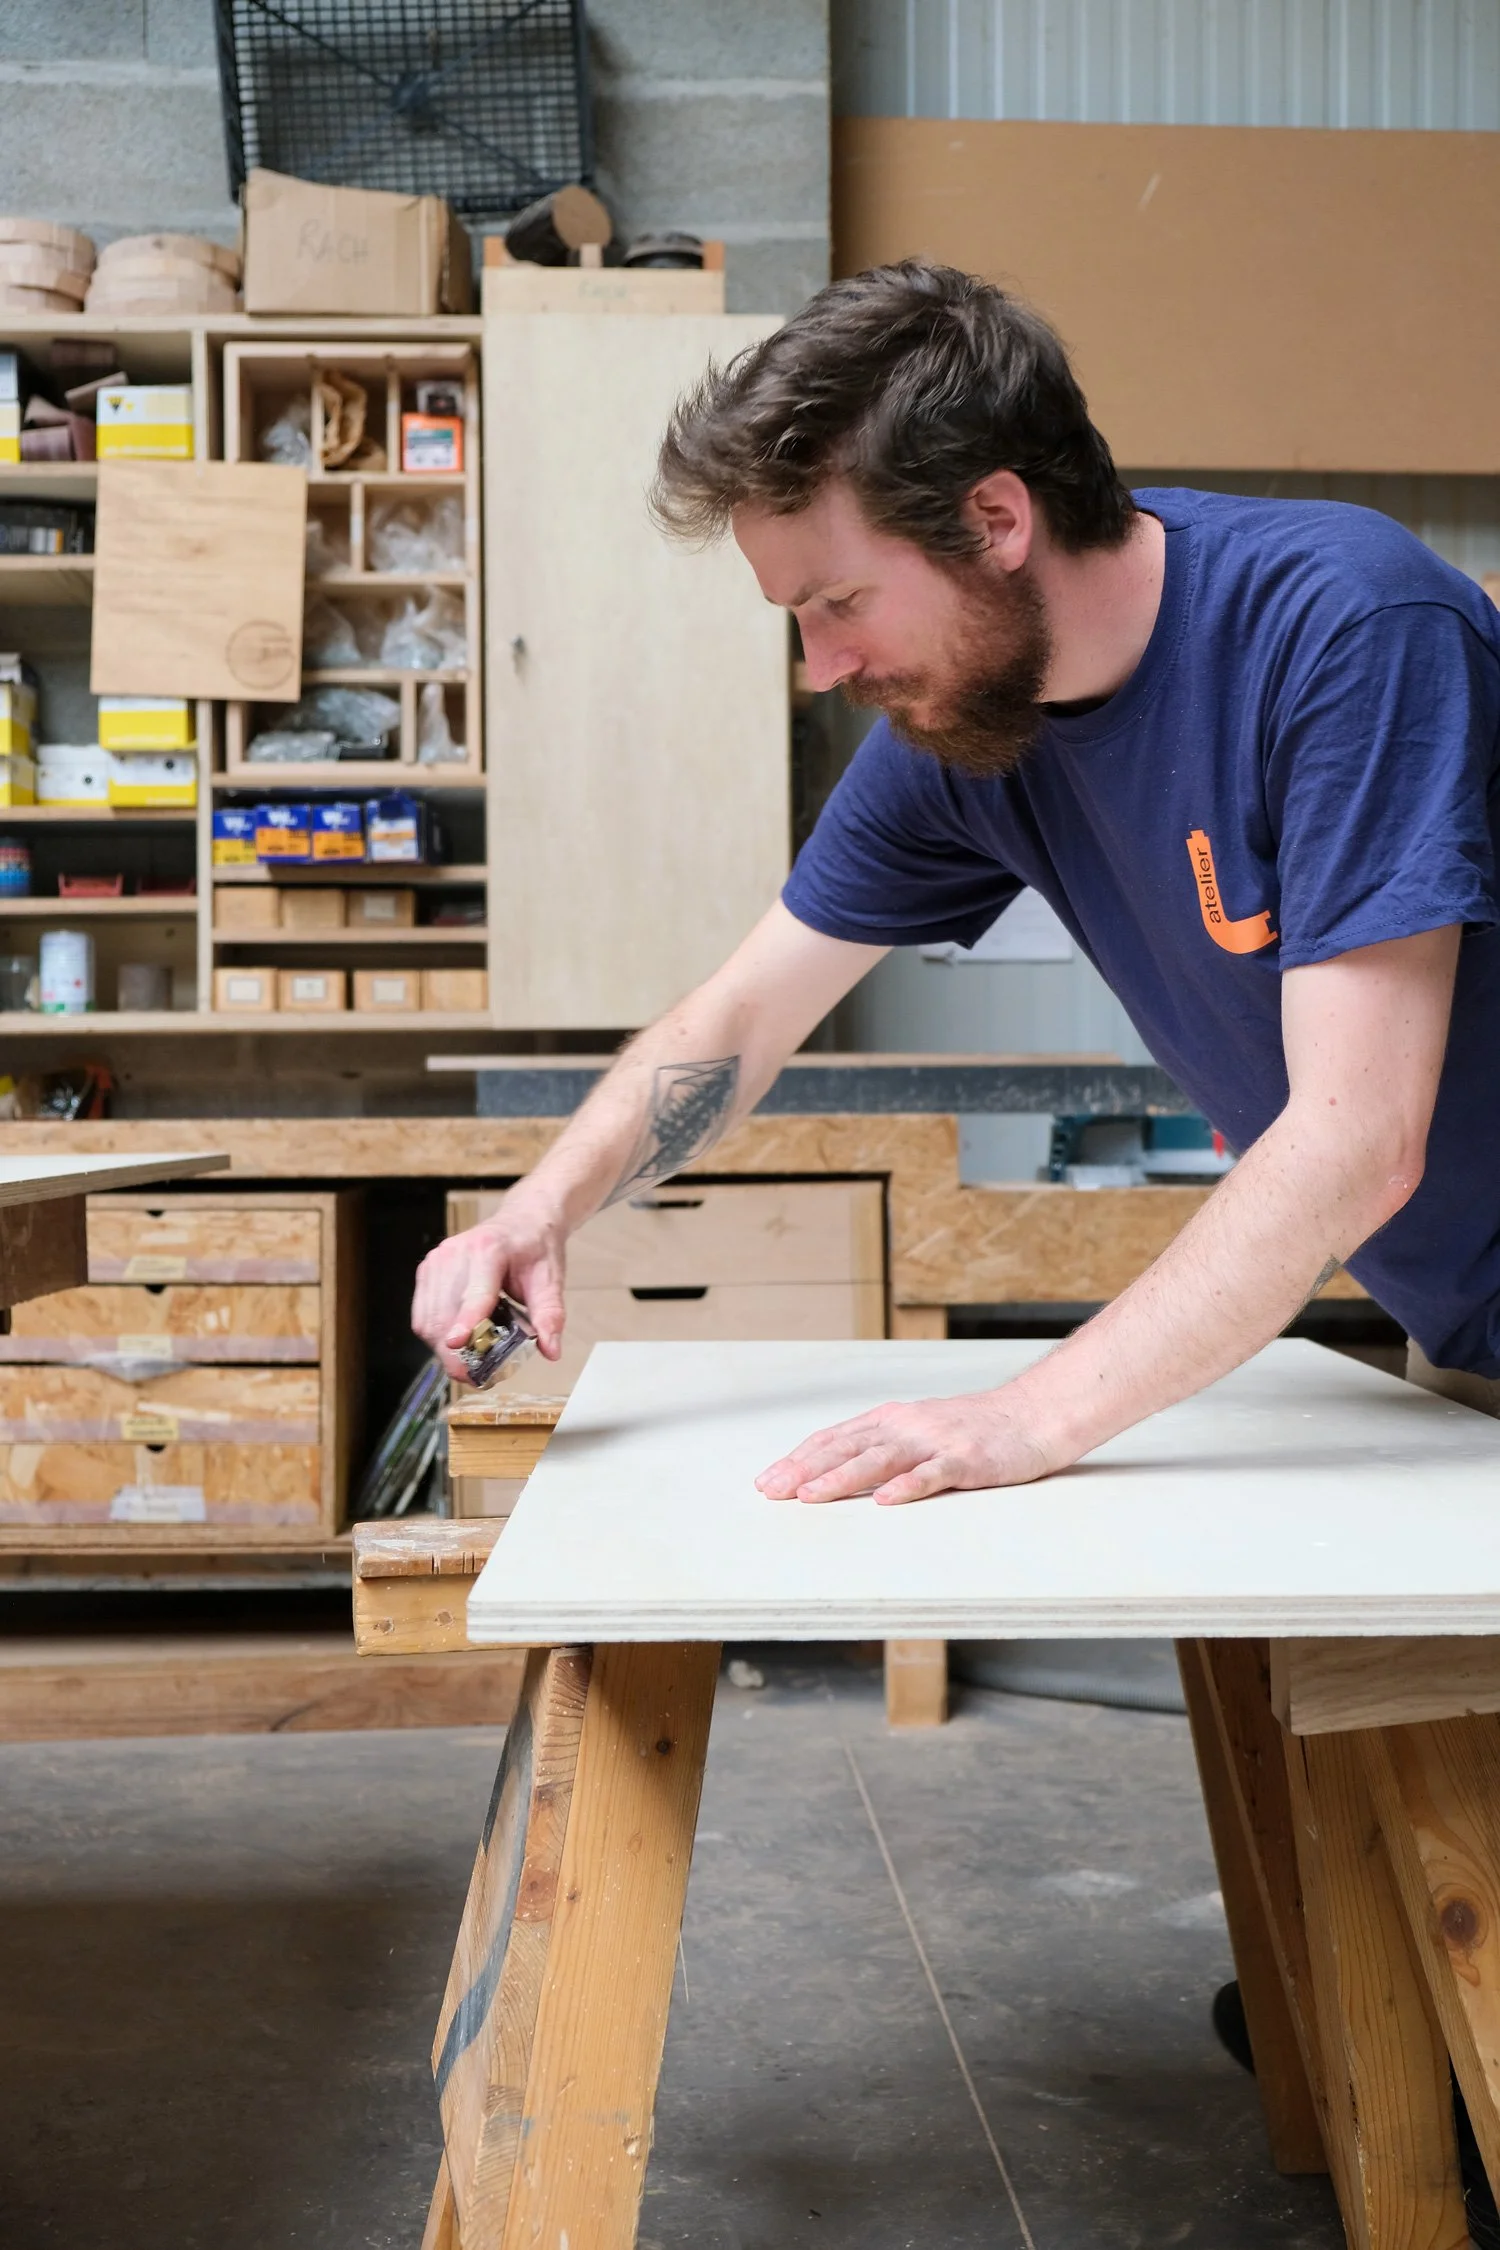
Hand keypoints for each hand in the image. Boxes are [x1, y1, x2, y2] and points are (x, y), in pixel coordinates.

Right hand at [411, 1195, 566, 1381]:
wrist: (522, 1221)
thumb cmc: (535, 1249)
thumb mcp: (551, 1280)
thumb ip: (550, 1316)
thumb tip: (551, 1351)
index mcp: (489, 1250)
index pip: (475, 1292)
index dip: (465, 1321)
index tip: (456, 1343)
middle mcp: (456, 1252)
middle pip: (444, 1313)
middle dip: (455, 1353)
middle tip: (475, 1376)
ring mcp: (437, 1260)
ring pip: (427, 1318)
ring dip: (443, 1348)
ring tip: (469, 1360)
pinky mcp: (427, 1269)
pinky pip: (422, 1314)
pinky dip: (435, 1334)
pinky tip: (458, 1339)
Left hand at [755, 1389, 1057, 1505]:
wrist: (1031, 1415)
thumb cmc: (973, 1429)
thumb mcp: (918, 1430)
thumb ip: (881, 1447)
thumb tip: (834, 1472)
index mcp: (890, 1420)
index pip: (834, 1438)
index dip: (799, 1459)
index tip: (768, 1480)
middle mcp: (906, 1426)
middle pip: (847, 1447)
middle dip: (805, 1470)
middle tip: (773, 1490)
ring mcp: (935, 1441)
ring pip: (880, 1459)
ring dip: (843, 1476)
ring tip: (812, 1494)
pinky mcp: (965, 1460)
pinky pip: (932, 1475)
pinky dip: (907, 1486)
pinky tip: (886, 1500)